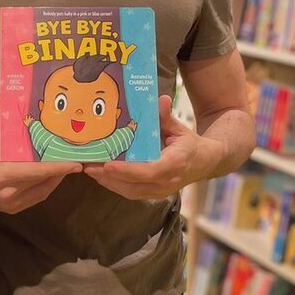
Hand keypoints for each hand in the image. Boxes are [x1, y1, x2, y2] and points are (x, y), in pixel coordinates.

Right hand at [0, 90, 81, 213]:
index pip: (35, 172)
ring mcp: (12, 204)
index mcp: (1, 175)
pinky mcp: (13, 209)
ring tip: (67, 165)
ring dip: (56, 179)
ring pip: (43, 192)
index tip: (76, 164)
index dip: (57, 168)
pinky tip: (53, 175)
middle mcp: (9, 193)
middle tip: (76, 159)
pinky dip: (46, 187)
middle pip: (43, 183)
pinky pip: (36, 198)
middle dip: (61, 172)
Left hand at [84, 95, 219, 200]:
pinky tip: (101, 175)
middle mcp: (168, 182)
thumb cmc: (189, 143)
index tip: (108, 164)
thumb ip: (166, 116)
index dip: (127, 170)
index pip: (150, 171)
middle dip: (109, 177)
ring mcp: (161, 191)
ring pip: (130, 192)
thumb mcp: (179, 128)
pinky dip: (115, 185)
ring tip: (90, 169)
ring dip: (108, 182)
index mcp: (175, 163)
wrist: (205, 162)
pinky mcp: (155, 194)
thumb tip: (161, 99)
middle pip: (134, 186)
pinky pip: (132, 193)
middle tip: (88, 165)